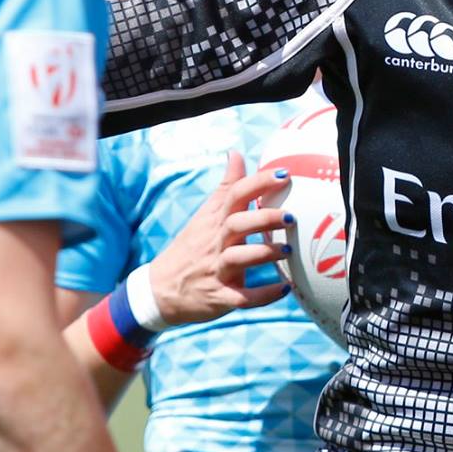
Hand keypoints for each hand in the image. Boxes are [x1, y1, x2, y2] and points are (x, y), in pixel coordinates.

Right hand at [149, 154, 292, 327]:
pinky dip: (263, 295)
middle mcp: (214, 243)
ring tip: (287, 251)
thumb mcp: (205, 216)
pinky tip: (284, 289)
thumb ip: (226, 187)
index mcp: (214, 221)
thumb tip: (236, 154)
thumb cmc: (192, 248)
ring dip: (263, 253)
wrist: (160, 290)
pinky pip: (242, 297)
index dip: (258, 183)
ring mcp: (216, 270)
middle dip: (264, 218)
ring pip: (238, 259)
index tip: (284, 174)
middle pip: (236, 224)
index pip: (234, 195)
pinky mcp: (219, 297)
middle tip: (292, 216)